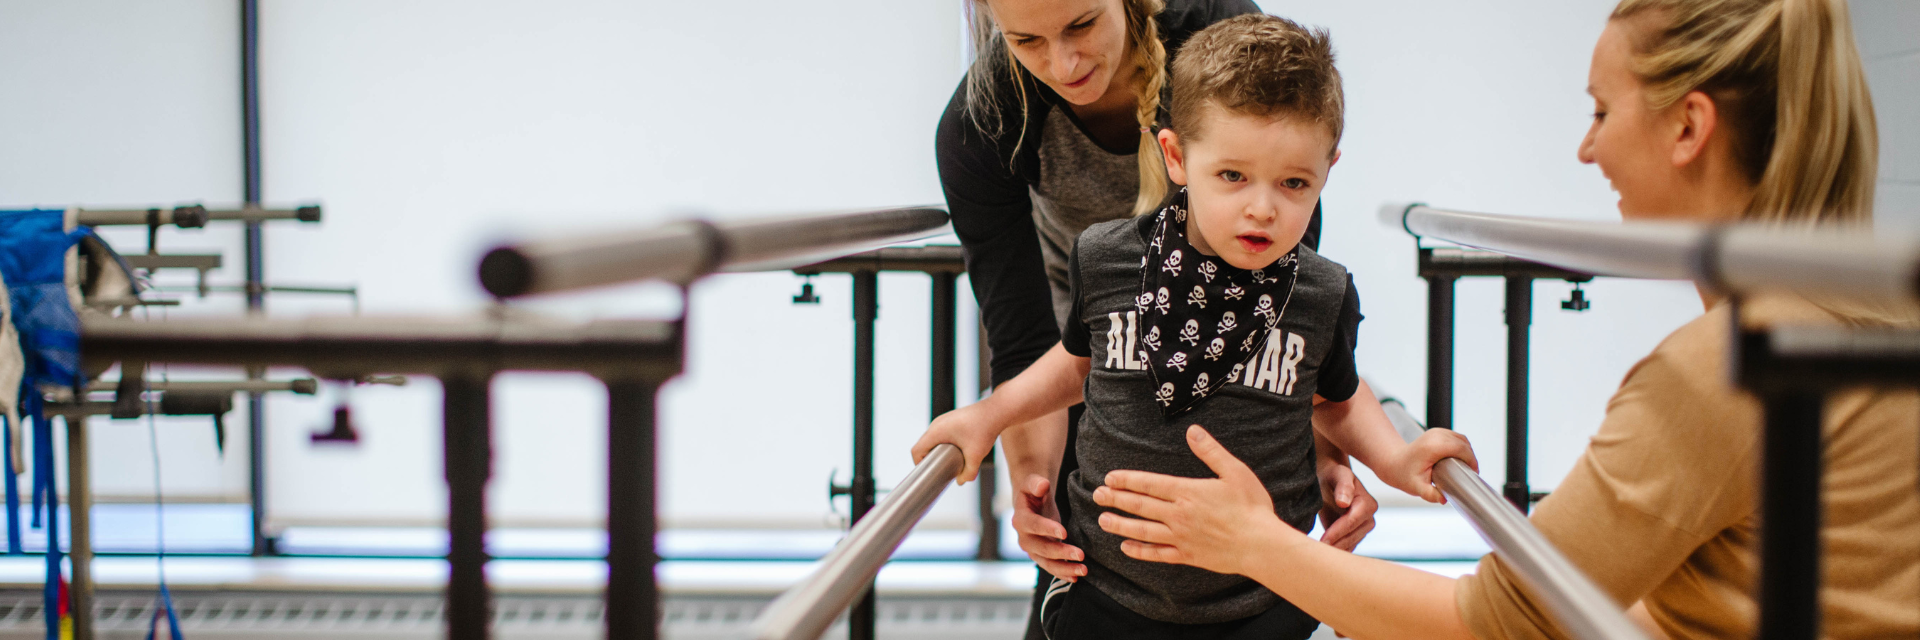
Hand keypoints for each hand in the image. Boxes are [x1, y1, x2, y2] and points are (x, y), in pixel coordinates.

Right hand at [911, 403, 999, 484]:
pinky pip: (939, 434)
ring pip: (931, 440)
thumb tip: (960, 482)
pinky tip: (953, 452)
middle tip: (940, 471)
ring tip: (947, 463)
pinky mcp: (950, 420)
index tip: (930, 473)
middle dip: (929, 460)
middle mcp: (936, 424)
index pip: (917, 450)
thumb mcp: (976, 455)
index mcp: (936, 431)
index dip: (919, 464)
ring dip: (935, 452)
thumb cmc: (985, 429)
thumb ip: (968, 472)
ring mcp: (943, 420)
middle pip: (923, 445)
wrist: (996, 411)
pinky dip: (941, 445)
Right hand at [1012, 474, 1084, 580]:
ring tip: (1083, 570)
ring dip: (1064, 568)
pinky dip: (1063, 573)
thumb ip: (1036, 483)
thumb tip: (1042, 485)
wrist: (1031, 503)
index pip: (1033, 526)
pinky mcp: (1041, 556)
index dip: (1047, 529)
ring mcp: (1032, 550)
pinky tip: (1076, 577)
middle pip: (1041, 548)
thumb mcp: (1032, 482)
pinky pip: (1051, 567)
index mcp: (1020, 519)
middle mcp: (1024, 538)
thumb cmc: (1034, 491)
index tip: (1064, 532)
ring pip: (1047, 562)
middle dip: (1061, 553)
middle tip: (1080, 554)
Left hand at [1093, 425, 1302, 576]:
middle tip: (1096, 495)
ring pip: (1143, 531)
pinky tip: (1126, 549)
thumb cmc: (1251, 507)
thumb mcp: (1234, 471)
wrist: (1261, 545)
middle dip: (1116, 499)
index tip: (1109, 478)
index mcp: (1188, 492)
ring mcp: (1181, 537)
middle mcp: (1179, 514)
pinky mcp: (1187, 555)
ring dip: (1121, 525)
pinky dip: (1140, 552)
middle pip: (1140, 505)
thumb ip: (1211, 451)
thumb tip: (1193, 431)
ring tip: (1102, 520)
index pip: (1149, 483)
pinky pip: (1158, 554)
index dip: (1127, 480)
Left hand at [1315, 462, 1376, 551]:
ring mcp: (1364, 529)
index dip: (1336, 532)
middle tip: (1316, 552)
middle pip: (1351, 537)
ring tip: (1317, 555)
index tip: (1322, 540)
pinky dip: (1335, 552)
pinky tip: (1322, 554)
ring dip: (1335, 550)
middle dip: (1334, 544)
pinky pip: (1346, 547)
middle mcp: (1370, 518)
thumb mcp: (1338, 474)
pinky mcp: (1356, 536)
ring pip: (1349, 545)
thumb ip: (1343, 486)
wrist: (1332, 480)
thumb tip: (1343, 503)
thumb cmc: (1333, 475)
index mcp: (1367, 504)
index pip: (1351, 522)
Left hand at [1386, 429, 1476, 502]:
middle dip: (1470, 457)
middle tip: (1470, 473)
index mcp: (1433, 446)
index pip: (1461, 449)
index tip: (1472, 473)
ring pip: (1462, 439)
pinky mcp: (1437, 432)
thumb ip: (1430, 494)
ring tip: (1466, 468)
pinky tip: (1460, 460)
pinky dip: (1461, 448)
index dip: (1471, 460)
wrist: (1393, 462)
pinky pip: (1456, 437)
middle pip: (1464, 443)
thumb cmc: (1403, 474)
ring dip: (1467, 452)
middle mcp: (1436, 435)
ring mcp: (1436, 432)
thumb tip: (1443, 499)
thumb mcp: (1416, 487)